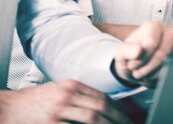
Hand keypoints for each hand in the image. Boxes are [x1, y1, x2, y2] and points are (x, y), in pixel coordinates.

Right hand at [0, 81, 131, 123]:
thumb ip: (78, 97)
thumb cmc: (34, 102)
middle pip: (100, 107)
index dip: (117, 108)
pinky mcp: (51, 123)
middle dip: (118, 118)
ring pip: (92, 118)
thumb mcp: (58, 92)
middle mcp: (68, 95)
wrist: (9, 108)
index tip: (127, 117)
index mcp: (72, 85)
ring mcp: (59, 110)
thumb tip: (101, 107)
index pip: (101, 96)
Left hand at [113, 21, 172, 84]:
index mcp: (153, 27)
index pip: (151, 44)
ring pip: (168, 65)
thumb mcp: (121, 52)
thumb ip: (127, 50)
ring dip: (152, 75)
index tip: (132, 64)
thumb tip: (138, 51)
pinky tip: (151, 77)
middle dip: (146, 69)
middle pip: (161, 55)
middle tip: (136, 72)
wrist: (136, 67)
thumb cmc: (130, 55)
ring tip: (143, 75)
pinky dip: (159, 79)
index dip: (140, 59)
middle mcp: (168, 33)